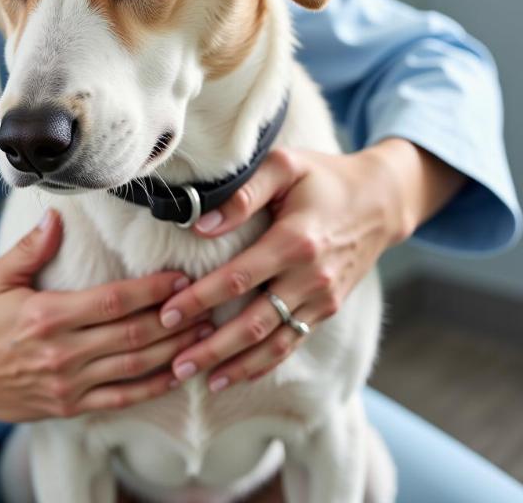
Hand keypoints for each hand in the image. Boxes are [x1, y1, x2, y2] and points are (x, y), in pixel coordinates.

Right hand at [0, 211, 211, 427]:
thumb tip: (55, 216)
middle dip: (174, 319)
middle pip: (133, 336)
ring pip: (134, 368)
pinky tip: (178, 372)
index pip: (113, 302)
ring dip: (174, 351)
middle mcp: (62, 353)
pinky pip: (122, 398)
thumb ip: (30, 248)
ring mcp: (69, 384)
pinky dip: (154, 386)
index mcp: (47, 316)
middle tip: (207, 303)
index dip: (152, 291)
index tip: (180, 277)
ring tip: (205, 333)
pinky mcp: (71, 406)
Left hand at [158, 139, 464, 391]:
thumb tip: (200, 225)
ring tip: (202, 381)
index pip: (237, 279)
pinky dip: (266, 363)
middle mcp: (311, 276)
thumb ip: (243, 194)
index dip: (200, 299)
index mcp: (294, 240)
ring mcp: (323, 297)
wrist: (380, 200)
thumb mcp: (284, 165)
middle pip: (254, 323)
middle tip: (175, 365)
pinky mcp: (329, 308)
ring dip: (237, 365)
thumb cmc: (323, 178)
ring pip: (275, 343)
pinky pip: (294, 342)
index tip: (167, 314)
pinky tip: (239, 373)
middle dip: (212, 348)